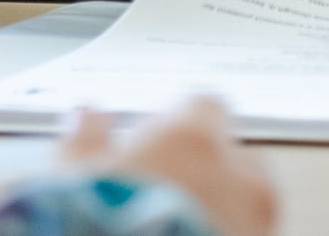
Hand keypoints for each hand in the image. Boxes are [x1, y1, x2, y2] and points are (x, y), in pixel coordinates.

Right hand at [58, 101, 276, 235]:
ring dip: (220, 214)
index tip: (148, 147)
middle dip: (206, 174)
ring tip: (172, 234)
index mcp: (196, 139)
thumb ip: (85, 141)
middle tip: (159, 201)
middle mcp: (240, 176)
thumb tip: (87, 115)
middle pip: (235, 158)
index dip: (173, 126)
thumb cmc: (99, 230)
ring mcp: (258, 225)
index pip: (201, 106)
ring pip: (249, 206)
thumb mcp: (70, 183)